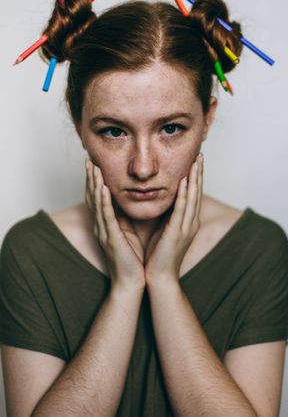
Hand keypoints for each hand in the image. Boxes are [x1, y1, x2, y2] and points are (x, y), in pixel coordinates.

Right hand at [85, 159, 144, 290]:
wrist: (132, 282)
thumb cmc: (133, 258)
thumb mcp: (129, 232)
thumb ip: (127, 217)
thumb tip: (134, 200)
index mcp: (107, 225)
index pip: (99, 199)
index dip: (96, 181)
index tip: (96, 164)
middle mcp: (101, 226)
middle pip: (93, 198)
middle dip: (91, 178)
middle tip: (89, 160)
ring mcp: (104, 232)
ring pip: (97, 204)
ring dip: (94, 184)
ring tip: (93, 167)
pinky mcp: (111, 239)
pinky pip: (106, 217)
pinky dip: (103, 201)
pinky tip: (103, 188)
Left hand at [144, 153, 202, 284]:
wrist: (158, 278)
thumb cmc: (157, 255)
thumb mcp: (163, 230)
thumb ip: (165, 215)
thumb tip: (160, 200)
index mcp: (186, 222)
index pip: (193, 194)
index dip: (195, 177)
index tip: (194, 160)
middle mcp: (190, 223)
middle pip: (197, 192)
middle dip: (199, 173)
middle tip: (200, 154)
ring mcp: (186, 228)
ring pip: (193, 198)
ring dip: (195, 179)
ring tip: (196, 161)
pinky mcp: (178, 234)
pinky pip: (182, 210)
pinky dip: (185, 195)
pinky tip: (185, 181)